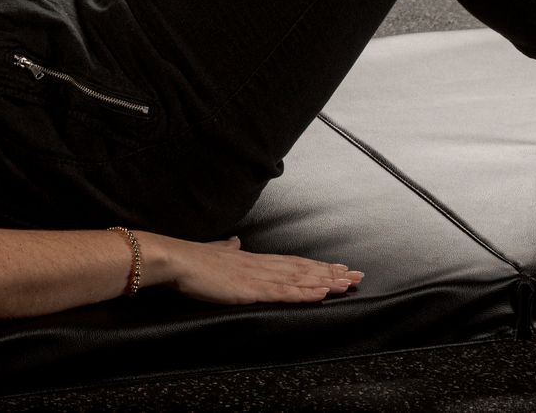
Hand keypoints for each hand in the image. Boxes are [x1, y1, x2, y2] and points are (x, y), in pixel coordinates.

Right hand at [154, 233, 361, 304]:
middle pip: (304, 269)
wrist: (177, 260)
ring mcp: (258, 276)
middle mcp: (261, 265)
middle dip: (332, 273)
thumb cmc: (193, 259)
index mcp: (253, 259)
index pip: (293, 262)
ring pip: (300, 279)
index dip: (317, 266)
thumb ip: (226, 248)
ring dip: (326, 282)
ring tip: (348, 284)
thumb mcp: (215, 251)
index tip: (338, 267)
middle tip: (357, 275)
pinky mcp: (251, 289)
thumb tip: (234, 241)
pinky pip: (284, 292)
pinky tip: (322, 293)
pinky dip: (305, 292)